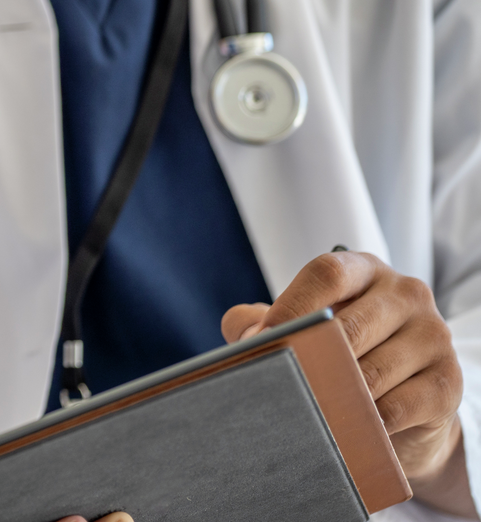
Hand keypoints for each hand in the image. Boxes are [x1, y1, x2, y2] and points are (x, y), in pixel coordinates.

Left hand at [222, 250, 474, 517]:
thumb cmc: (342, 355)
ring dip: (336, 395)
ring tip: (310, 409)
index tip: (263, 339)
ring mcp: (433, 336)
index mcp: (364, 269)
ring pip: (373, 370)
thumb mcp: (303, 327)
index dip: (292, 305)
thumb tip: (248, 338)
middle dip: (311, 359)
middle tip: (283, 383)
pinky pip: (398, 407)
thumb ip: (264, 322)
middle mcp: (406, 294)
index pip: (327, 273)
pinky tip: (348, 427)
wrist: (406, 407)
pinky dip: (367, 422)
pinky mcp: (448, 382)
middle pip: (350, 325)